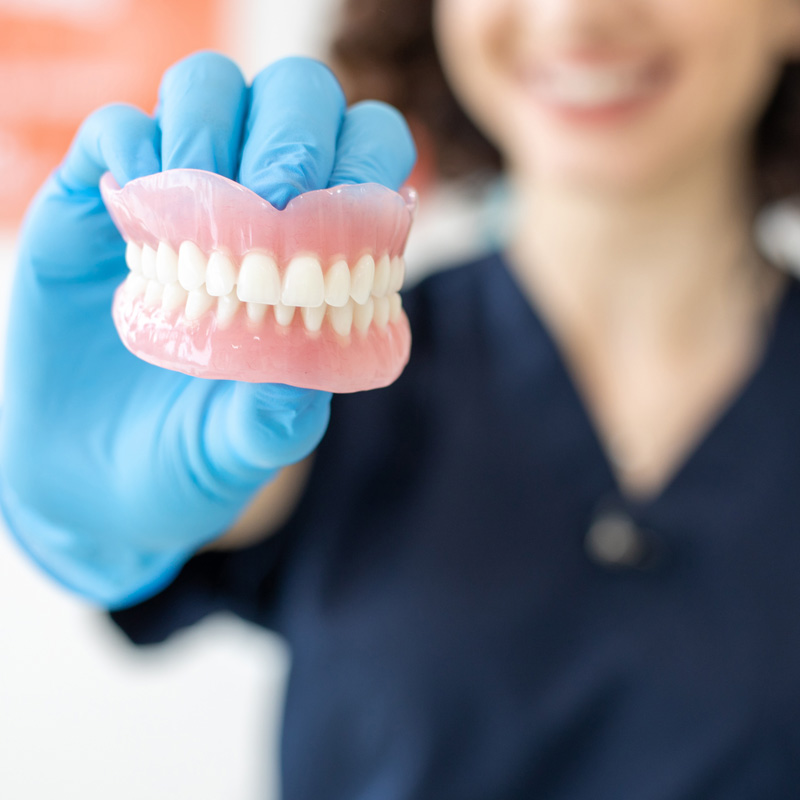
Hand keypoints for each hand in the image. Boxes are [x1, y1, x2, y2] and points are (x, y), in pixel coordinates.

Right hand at [0, 52, 415, 607]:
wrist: (86, 486)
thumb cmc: (183, 466)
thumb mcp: (236, 456)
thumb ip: (272, 425)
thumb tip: (303, 385)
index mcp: (315, 261)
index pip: (367, 159)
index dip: (365, 163)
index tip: (339, 216)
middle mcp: (253, 212)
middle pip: (296, 98)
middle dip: (295, 130)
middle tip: (275, 195)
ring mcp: (176, 202)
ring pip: (209, 90)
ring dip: (211, 127)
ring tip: (197, 208)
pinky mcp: (98, 206)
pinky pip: (117, 129)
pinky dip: (132, 149)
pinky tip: (136, 214)